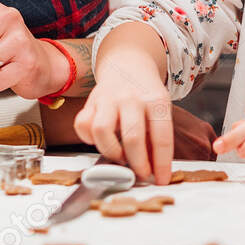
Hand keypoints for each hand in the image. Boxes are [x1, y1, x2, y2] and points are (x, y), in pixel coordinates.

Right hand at [74, 45, 175, 182]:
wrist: (128, 64)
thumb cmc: (145, 94)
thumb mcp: (160, 109)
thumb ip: (156, 137)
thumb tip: (154, 171)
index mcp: (156, 101)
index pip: (162, 138)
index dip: (161, 164)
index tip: (161, 180)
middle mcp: (131, 98)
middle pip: (132, 138)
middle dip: (137, 164)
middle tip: (140, 174)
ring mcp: (108, 98)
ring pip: (101, 131)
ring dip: (111, 152)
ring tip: (120, 157)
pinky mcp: (90, 101)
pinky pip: (82, 125)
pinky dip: (88, 139)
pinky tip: (100, 141)